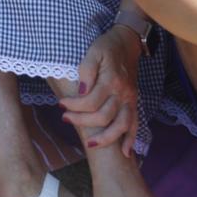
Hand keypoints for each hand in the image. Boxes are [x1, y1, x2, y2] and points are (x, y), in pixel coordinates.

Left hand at [59, 24, 141, 151]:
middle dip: (82, 121)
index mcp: (111, 80)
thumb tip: (81, 91)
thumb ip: (86, 71)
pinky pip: (135, 125)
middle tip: (66, 118)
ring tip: (90, 144)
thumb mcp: (93, 51)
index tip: (61, 104)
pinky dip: (131, 139)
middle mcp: (122, 93)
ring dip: (106, 139)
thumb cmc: (107, 47)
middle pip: (103, 117)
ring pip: (121, 126)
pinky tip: (124, 152)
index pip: (90, 101)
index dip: (74, 105)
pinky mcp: (134, 103)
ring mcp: (130, 100)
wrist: (127, 44)